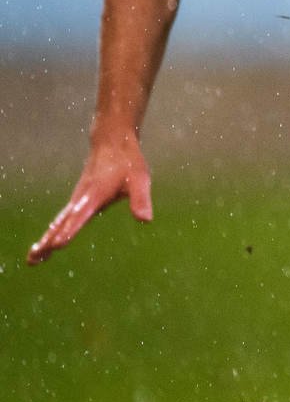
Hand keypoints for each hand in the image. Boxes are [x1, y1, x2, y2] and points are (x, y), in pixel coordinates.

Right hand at [28, 133, 152, 263]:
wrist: (112, 143)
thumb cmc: (127, 162)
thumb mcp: (140, 179)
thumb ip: (140, 200)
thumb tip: (145, 220)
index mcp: (95, 194)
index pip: (81, 215)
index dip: (70, 230)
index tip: (58, 244)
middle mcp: (81, 198)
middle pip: (62, 222)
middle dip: (49, 240)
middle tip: (34, 258)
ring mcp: (77, 199)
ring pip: (58, 222)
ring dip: (45, 239)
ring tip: (33, 258)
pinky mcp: (77, 200)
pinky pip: (61, 220)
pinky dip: (51, 232)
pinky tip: (45, 245)